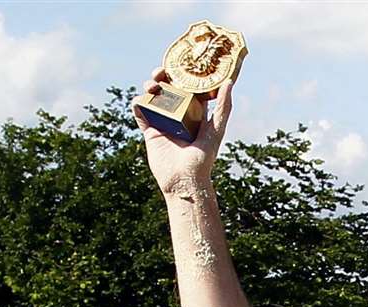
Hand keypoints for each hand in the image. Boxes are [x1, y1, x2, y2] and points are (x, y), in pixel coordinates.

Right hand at [134, 69, 234, 196]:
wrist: (185, 181)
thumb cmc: (204, 160)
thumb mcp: (216, 131)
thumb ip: (223, 108)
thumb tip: (229, 83)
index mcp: (194, 112)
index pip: (187, 87)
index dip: (183, 74)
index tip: (182, 65)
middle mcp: (178, 115)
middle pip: (168, 88)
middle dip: (163, 76)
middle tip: (162, 71)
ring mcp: (163, 121)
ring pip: (153, 97)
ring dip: (150, 86)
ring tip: (153, 86)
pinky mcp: (150, 131)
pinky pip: (141, 112)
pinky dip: (138, 103)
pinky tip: (142, 100)